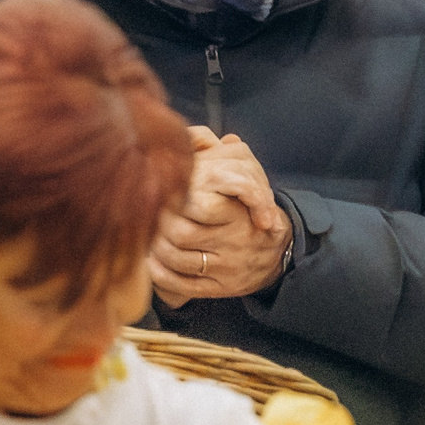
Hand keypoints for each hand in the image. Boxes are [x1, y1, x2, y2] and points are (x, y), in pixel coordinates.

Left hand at [149, 128, 292, 306]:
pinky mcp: (218, 288)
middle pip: (183, 233)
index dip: (177, 198)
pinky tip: (149, 261)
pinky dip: (159, 273)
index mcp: (239, 212)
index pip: (203, 206)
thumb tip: (206, 136)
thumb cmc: (249, 211)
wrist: (279, 253)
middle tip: (147, 213)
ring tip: (146, 235)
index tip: (164, 191)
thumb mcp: (248, 177)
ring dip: (155, 246)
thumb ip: (222, 156)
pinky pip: (180, 284)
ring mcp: (226, 267)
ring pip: (177, 259)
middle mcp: (234, 241)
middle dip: (160, 223)